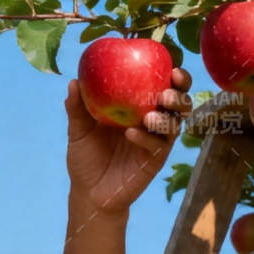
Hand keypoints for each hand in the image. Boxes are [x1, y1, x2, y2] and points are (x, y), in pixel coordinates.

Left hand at [64, 66, 193, 218]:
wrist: (88, 192)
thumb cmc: (86, 156)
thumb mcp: (79, 130)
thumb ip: (77, 107)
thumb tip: (74, 82)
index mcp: (139, 105)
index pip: (161, 83)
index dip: (171, 71)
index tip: (169, 61)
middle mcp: (153, 119)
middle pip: (179, 101)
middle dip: (180, 92)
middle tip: (166, 90)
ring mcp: (156, 140)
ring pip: (175, 123)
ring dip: (166, 116)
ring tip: (149, 116)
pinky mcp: (155, 160)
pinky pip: (158, 146)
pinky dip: (146, 138)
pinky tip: (132, 134)